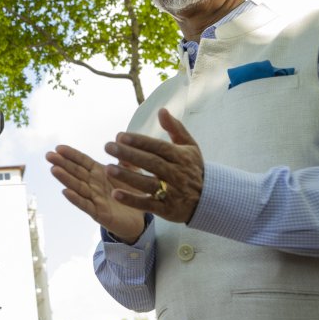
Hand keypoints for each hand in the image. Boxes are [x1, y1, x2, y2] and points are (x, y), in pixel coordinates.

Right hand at [47, 145, 146, 242]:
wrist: (140, 219)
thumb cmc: (132, 194)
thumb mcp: (132, 173)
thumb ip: (125, 158)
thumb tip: (120, 137)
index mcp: (99, 173)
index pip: (82, 162)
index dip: (71, 155)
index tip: (58, 147)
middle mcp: (94, 185)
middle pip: (76, 173)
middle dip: (62, 164)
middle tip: (49, 155)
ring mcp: (94, 199)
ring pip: (77, 187)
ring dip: (65, 179)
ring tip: (54, 170)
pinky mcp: (99, 213)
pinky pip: (86, 205)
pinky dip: (75, 199)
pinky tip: (66, 192)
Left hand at [102, 108, 204, 223]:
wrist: (210, 200)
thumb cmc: (193, 169)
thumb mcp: (189, 147)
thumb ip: (175, 128)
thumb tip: (162, 110)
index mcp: (181, 157)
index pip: (158, 147)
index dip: (139, 141)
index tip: (120, 136)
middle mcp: (176, 174)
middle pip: (151, 163)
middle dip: (129, 155)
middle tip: (108, 147)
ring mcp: (172, 192)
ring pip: (148, 183)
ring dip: (128, 176)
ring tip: (108, 168)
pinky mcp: (167, 209)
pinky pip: (148, 204)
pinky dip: (132, 200)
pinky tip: (116, 194)